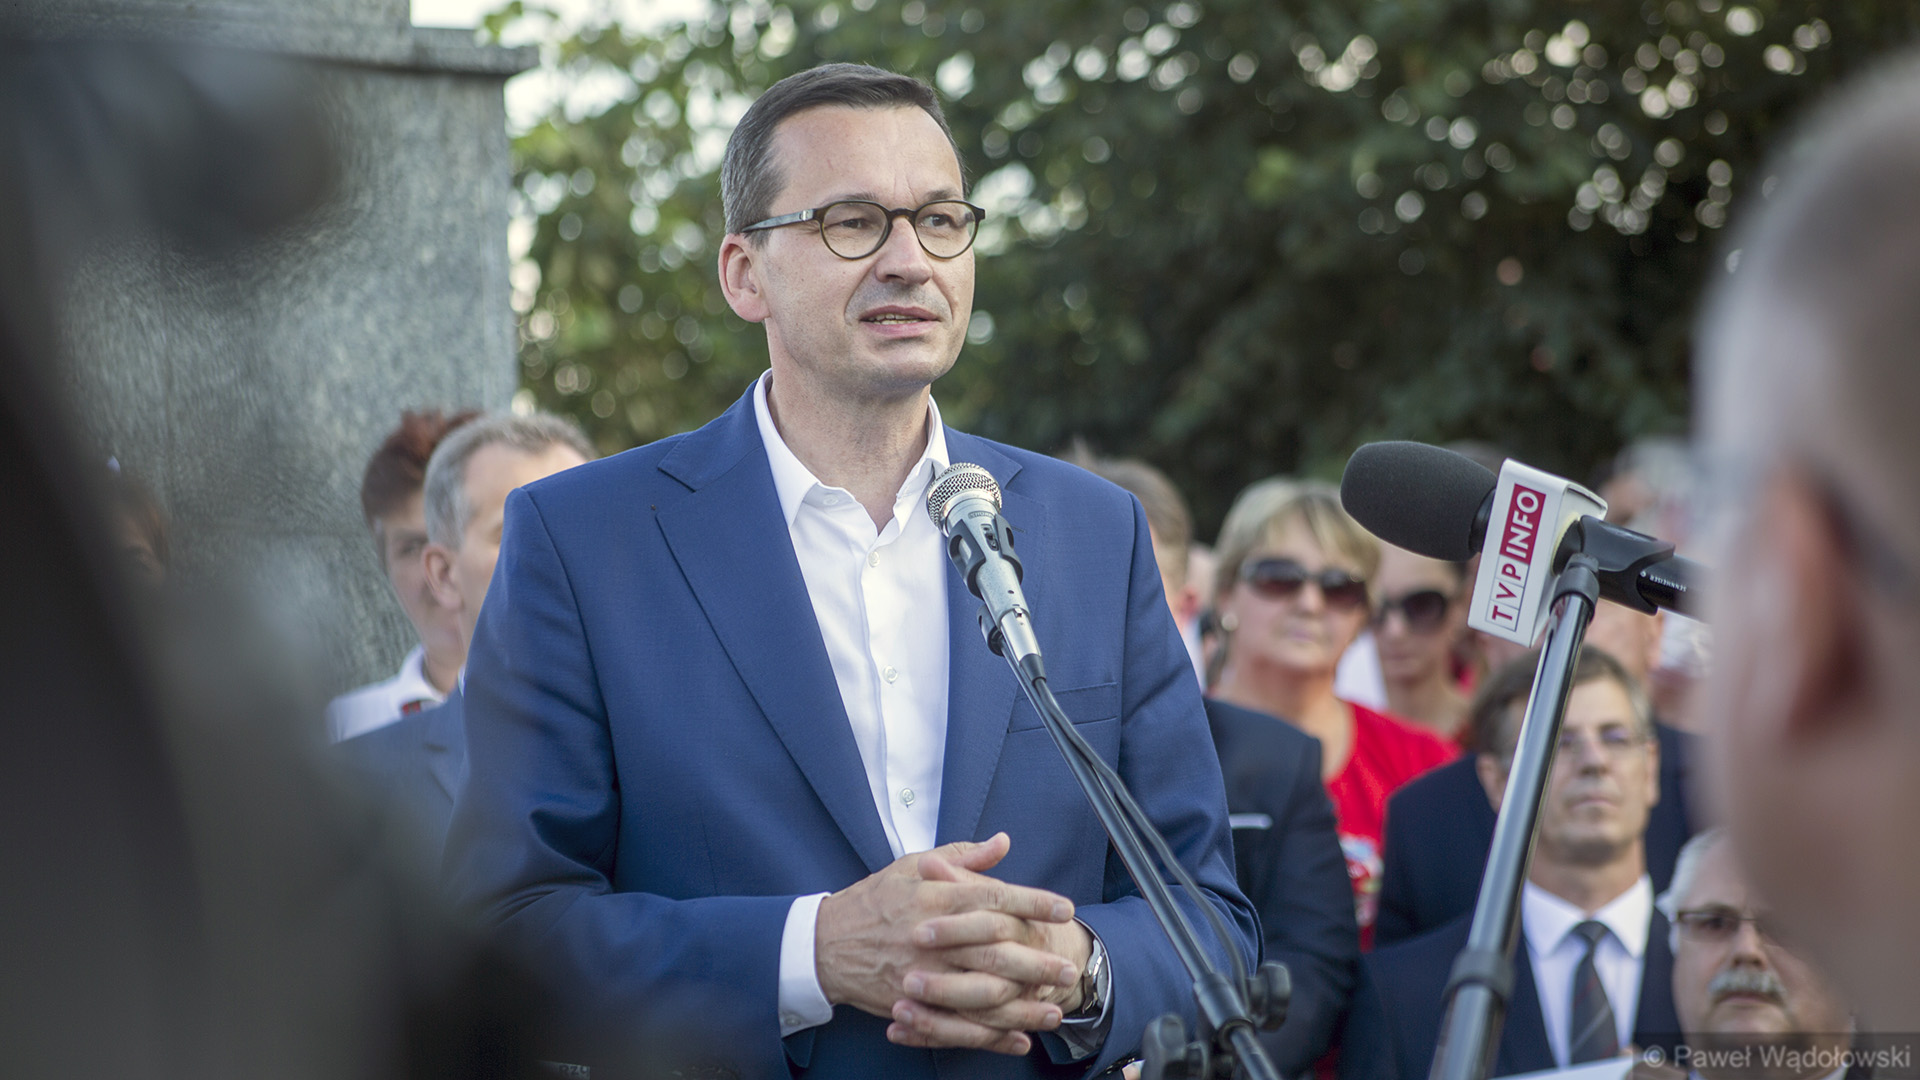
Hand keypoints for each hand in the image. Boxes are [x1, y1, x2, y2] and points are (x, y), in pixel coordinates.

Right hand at [814, 832, 1079, 1054]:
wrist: (826, 943)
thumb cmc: (875, 900)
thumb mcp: (913, 866)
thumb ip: (962, 856)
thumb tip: (1003, 842)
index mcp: (935, 898)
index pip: (993, 898)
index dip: (1032, 903)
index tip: (1064, 908)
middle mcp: (932, 937)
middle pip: (994, 950)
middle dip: (1036, 961)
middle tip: (1069, 968)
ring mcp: (922, 975)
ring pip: (981, 994)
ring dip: (1021, 1006)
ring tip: (1053, 1009)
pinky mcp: (913, 1005)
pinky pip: (957, 1026)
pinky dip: (990, 1036)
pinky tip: (1018, 1039)